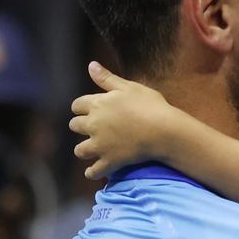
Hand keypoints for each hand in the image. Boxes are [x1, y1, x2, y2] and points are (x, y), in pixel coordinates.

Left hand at [69, 62, 174, 178]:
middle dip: (81, 127)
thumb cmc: (150, 105)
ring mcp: (100, 145)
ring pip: (80, 150)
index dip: (82, 107)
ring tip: (91, 150)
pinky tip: (93, 172)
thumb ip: (107, 78)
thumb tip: (91, 65)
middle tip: (92, 129)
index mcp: (97, 104)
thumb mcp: (130, 87)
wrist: (163, 130)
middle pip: (75, 126)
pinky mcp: (109, 161)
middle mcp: (93, 125)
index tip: (88, 110)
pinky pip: (93, 171)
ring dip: (83, 149)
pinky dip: (92, 172)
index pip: (77, 105)